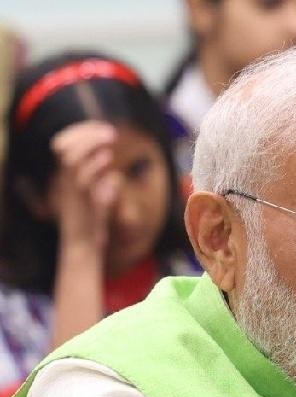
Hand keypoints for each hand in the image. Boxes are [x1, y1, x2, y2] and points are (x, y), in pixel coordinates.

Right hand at [48, 121, 122, 253]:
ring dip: (92, 148)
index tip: (105, 128)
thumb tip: (110, 163)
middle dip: (87, 134)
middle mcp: (64, 181)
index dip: (81, 132)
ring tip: (111, 144)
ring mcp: (71, 192)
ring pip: (72, 160)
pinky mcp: (81, 204)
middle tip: (111, 133)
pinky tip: (112, 166)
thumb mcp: (94, 196)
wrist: (82, 248)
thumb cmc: (90, 222)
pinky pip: (84, 182)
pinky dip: (97, 169)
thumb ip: (99, 179)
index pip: (63, 144)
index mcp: (64, 177)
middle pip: (65, 147)